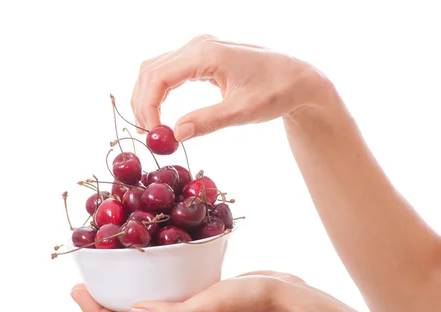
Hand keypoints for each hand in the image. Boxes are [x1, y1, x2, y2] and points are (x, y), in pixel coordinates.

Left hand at [70, 271, 306, 311]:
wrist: (288, 302)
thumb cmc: (251, 304)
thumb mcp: (209, 306)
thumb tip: (130, 311)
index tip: (75, 290)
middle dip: (104, 304)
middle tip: (87, 281)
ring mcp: (193, 311)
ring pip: (149, 306)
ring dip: (128, 292)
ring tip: (115, 271)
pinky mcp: (205, 295)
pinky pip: (170, 291)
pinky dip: (154, 281)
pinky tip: (156, 263)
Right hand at [130, 34, 332, 139]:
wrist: (297, 78)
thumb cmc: (276, 92)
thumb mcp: (243, 111)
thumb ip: (208, 121)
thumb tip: (175, 134)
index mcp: (206, 54)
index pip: (158, 77)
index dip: (148, 107)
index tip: (153, 134)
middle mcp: (198, 46)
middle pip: (150, 71)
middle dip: (143, 104)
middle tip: (150, 135)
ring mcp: (199, 49)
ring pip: (156, 69)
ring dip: (148, 97)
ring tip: (153, 127)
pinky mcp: (202, 57)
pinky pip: (169, 70)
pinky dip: (160, 91)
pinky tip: (162, 112)